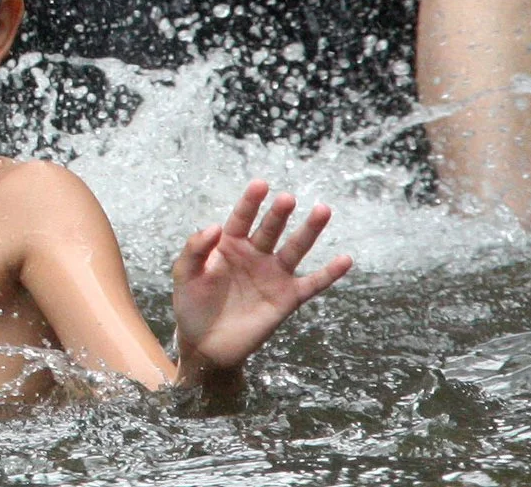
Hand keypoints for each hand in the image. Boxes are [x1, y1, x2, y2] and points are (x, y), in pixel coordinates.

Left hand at [170, 181, 350, 372]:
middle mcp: (254, 255)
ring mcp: (273, 275)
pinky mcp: (287, 299)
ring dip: (310, 231)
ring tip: (322, 210)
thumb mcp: (184, 275)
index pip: (241, 217)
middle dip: (279, 213)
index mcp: (228, 245)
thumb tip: (215, 226)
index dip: (251, 201)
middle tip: (288, 198)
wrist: (206, 345)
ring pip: (295, 249)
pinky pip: (312, 284)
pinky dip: (329, 273)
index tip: (261, 184)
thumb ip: (195, 249)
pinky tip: (345, 259)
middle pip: (270, 229)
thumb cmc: (192, 305)